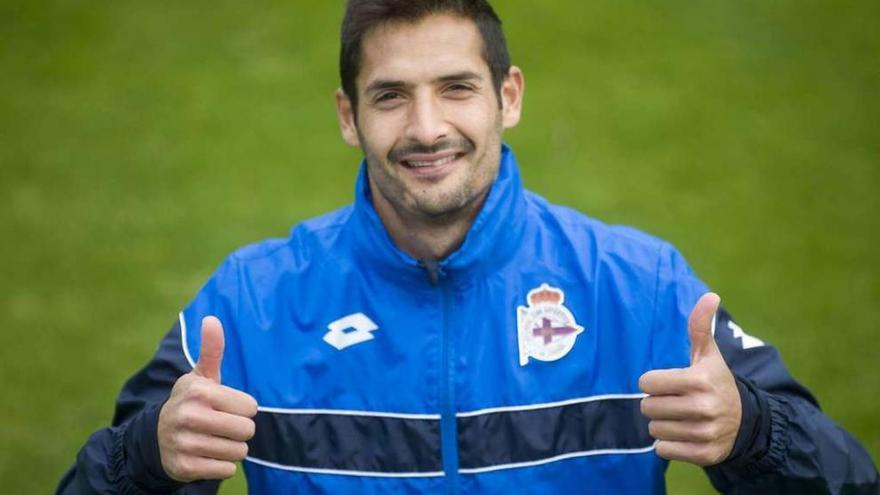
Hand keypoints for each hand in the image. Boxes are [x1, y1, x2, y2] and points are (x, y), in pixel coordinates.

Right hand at [158, 316, 257, 481]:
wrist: (156, 437)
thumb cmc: (191, 402)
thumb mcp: (200, 376)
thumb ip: (212, 350)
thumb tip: (212, 319)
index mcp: (199, 391)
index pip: (250, 407)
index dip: (243, 408)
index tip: (226, 407)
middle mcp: (189, 416)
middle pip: (247, 430)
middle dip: (240, 430)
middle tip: (223, 426)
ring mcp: (185, 443)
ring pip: (239, 452)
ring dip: (232, 448)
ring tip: (214, 440)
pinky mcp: (184, 467)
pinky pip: (226, 470)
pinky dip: (222, 465)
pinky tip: (207, 455)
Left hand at [638, 293, 740, 465]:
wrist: (746, 422)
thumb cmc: (716, 382)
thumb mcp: (709, 355)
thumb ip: (700, 326)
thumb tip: (710, 295)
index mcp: (700, 380)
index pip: (647, 383)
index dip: (653, 382)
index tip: (668, 383)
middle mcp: (704, 407)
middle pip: (648, 407)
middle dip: (656, 403)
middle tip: (674, 401)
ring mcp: (705, 432)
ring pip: (654, 429)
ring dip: (662, 424)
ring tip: (680, 418)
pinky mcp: (704, 454)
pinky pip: (663, 450)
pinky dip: (668, 444)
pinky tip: (684, 434)